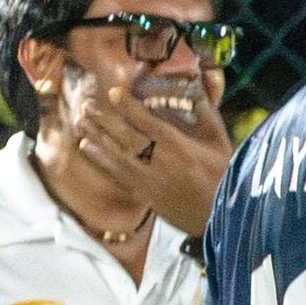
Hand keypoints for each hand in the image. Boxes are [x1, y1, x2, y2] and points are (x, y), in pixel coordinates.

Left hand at [57, 68, 232, 236]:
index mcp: (178, 145)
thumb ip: (206, 114)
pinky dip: (99, 159)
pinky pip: (115, 173)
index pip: (146, 120)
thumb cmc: (225, 177)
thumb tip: (195, 89)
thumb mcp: (220, 142)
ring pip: (114, 152)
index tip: (114, 92)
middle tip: (87, 105)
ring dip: (95, 135)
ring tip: (81, 121)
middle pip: (124, 135)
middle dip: (104, 118)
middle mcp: (158, 160)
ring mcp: (148, 178)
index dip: (128, 105)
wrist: (223, 215)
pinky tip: (86, 147)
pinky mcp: (143, 193)